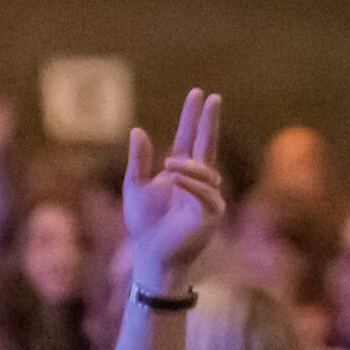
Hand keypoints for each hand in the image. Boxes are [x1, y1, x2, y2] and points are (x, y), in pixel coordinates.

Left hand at [123, 89, 226, 294]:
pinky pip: (207, 195)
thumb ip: (139, 160)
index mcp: (182, 172)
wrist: (150, 255)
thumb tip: (138, 130)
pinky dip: (192, 184)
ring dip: (189, 166)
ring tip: (169, 165)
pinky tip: (175, 177)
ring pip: (207, 172)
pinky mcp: (211, 217)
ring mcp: (208, 199)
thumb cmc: (144, 225)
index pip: (190, 139)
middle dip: (209, 122)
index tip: (199, 93)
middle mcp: (199, 182)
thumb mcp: (135, 186)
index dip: (194, 117)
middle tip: (213, 97)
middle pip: (208, 146)